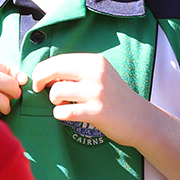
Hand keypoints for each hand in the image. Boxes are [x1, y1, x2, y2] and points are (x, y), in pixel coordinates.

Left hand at [31, 53, 146, 144]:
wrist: (141, 119)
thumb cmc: (115, 98)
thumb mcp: (100, 76)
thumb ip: (76, 72)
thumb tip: (47, 75)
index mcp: (95, 62)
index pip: (59, 60)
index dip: (42, 69)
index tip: (39, 79)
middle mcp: (97, 73)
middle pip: (54, 70)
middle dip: (39, 80)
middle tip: (39, 89)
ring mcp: (97, 92)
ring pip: (57, 92)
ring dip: (54, 101)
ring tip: (64, 105)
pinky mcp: (97, 112)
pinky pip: (64, 112)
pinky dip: (60, 114)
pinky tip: (68, 115)